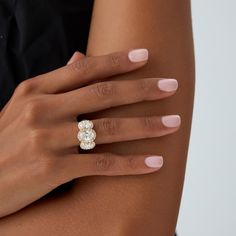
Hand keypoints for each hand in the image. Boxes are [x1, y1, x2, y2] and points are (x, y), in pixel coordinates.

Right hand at [0, 48, 179, 216]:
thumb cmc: (6, 141)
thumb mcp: (24, 105)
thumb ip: (56, 83)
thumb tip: (81, 57)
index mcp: (35, 91)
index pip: (84, 69)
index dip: (117, 61)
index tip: (145, 56)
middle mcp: (43, 110)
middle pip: (103, 94)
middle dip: (142, 90)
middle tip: (172, 86)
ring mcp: (48, 140)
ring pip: (109, 129)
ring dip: (146, 125)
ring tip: (173, 122)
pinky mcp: (53, 170)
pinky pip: (102, 164)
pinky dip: (131, 164)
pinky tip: (155, 162)